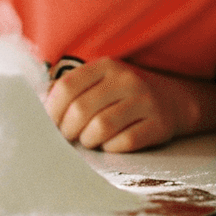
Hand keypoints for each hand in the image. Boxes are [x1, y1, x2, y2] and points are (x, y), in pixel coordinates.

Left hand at [44, 58, 196, 152]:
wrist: (176, 100)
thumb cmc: (126, 93)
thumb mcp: (102, 80)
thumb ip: (73, 87)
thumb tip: (39, 101)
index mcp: (106, 66)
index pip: (67, 87)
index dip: (52, 110)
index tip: (50, 123)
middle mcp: (126, 80)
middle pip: (81, 110)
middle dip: (68, 130)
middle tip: (69, 137)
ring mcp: (144, 101)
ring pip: (100, 128)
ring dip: (88, 141)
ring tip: (89, 141)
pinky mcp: (158, 124)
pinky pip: (124, 143)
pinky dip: (111, 149)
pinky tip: (110, 145)